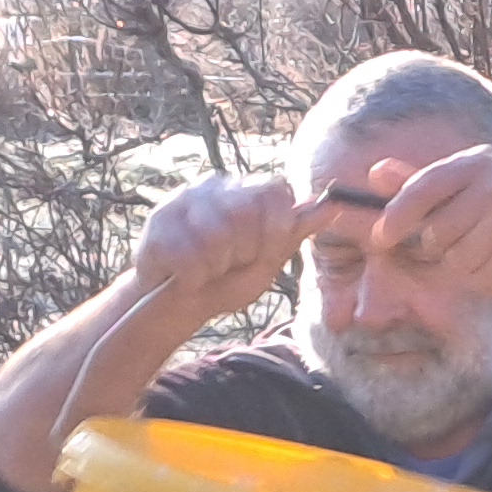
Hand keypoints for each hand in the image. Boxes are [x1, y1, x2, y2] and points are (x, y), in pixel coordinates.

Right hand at [131, 171, 319, 324]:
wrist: (177, 304)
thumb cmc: (226, 281)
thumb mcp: (268, 261)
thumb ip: (295, 232)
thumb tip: (333, 204)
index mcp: (247, 192)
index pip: (276, 191)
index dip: (274, 229)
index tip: (263, 254)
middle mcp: (216, 186)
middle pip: (246, 212)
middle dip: (244, 251)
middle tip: (230, 264)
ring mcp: (184, 199)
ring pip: (215, 233)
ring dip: (215, 266)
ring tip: (208, 270)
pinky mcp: (158, 219)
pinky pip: (186, 253)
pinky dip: (192, 276)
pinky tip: (186, 276)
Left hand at [358, 148, 491, 304]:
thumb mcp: (474, 178)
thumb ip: (423, 180)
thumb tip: (373, 174)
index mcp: (476, 164)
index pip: (423, 188)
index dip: (397, 215)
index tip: (380, 237)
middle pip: (435, 236)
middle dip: (438, 248)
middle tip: (461, 241)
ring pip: (456, 263)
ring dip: (462, 267)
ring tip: (487, 250)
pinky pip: (481, 280)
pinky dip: (483, 280)